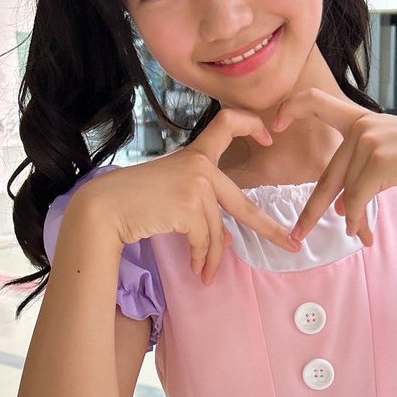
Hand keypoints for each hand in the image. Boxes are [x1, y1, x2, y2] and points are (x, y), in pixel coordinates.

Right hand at [81, 108, 301, 284]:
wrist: (105, 208)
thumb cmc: (133, 201)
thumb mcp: (172, 194)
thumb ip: (200, 207)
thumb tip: (225, 244)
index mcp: (196, 154)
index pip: (227, 122)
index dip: (251, 124)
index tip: (269, 134)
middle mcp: (200, 166)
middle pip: (242, 204)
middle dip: (269, 229)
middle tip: (291, 245)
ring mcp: (197, 186)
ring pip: (217, 233)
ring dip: (211, 259)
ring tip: (205, 274)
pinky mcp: (190, 207)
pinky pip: (205, 242)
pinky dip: (201, 259)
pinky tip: (195, 269)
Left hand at [271, 88, 396, 244]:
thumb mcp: (389, 158)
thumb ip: (361, 175)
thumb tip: (342, 209)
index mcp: (359, 119)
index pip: (314, 101)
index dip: (289, 109)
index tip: (273, 126)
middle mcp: (360, 126)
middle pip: (327, 175)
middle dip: (311, 211)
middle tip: (296, 234)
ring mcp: (369, 141)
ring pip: (347, 194)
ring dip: (353, 221)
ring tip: (360, 236)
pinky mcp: (379, 161)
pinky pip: (358, 200)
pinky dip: (359, 221)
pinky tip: (364, 234)